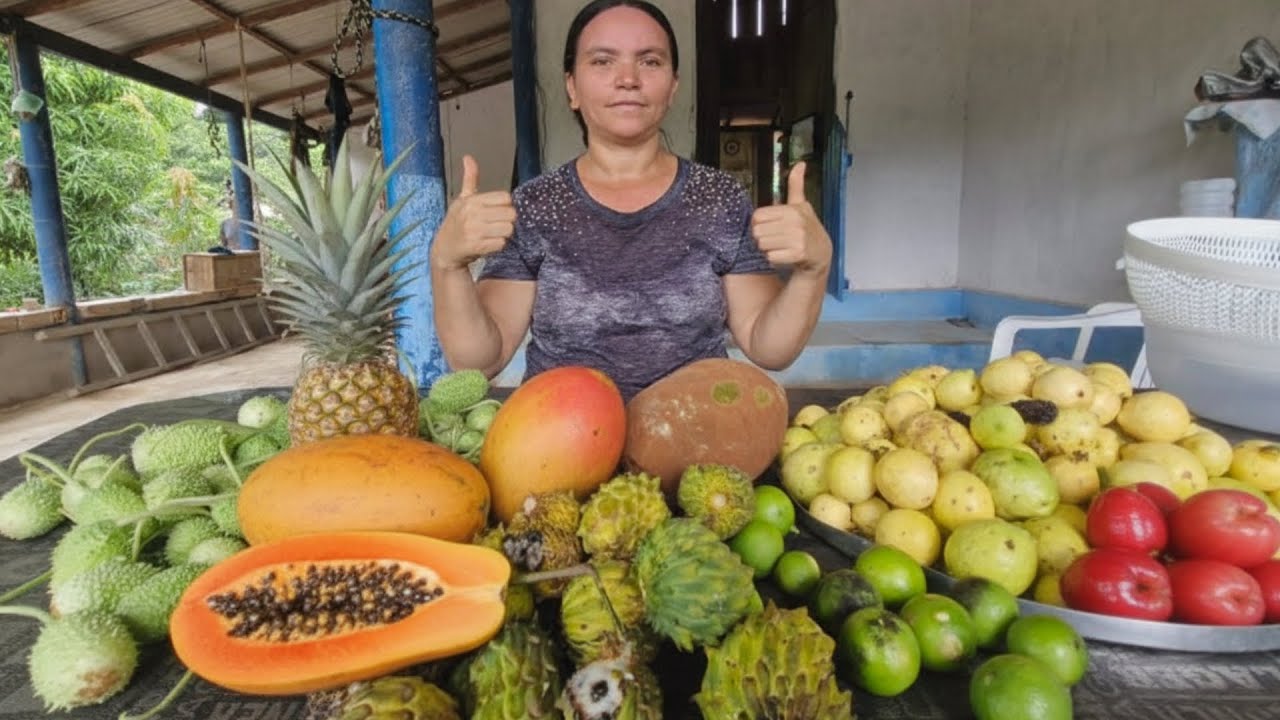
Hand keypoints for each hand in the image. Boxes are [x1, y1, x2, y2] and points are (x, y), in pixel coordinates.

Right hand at [430, 155, 516, 270]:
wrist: (444, 250)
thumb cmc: (455, 223)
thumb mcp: (461, 199)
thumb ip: (470, 179)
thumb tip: (468, 157)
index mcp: (472, 200)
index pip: (505, 198)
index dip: (505, 205)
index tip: (497, 211)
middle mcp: (473, 214)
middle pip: (510, 214)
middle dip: (507, 221)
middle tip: (497, 224)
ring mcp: (475, 231)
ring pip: (508, 229)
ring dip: (504, 234)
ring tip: (493, 234)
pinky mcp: (477, 247)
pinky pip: (501, 244)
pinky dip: (498, 245)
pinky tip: (489, 244)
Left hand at [749, 161, 832, 275]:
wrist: (821, 254)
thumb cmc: (808, 228)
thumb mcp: (801, 205)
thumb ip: (796, 185)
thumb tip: (800, 164)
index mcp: (791, 209)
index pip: (757, 216)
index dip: (759, 223)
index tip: (769, 225)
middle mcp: (794, 223)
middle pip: (757, 232)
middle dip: (763, 237)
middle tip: (776, 238)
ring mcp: (797, 239)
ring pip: (762, 245)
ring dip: (768, 248)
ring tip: (781, 246)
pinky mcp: (797, 254)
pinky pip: (770, 257)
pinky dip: (775, 259)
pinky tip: (785, 255)